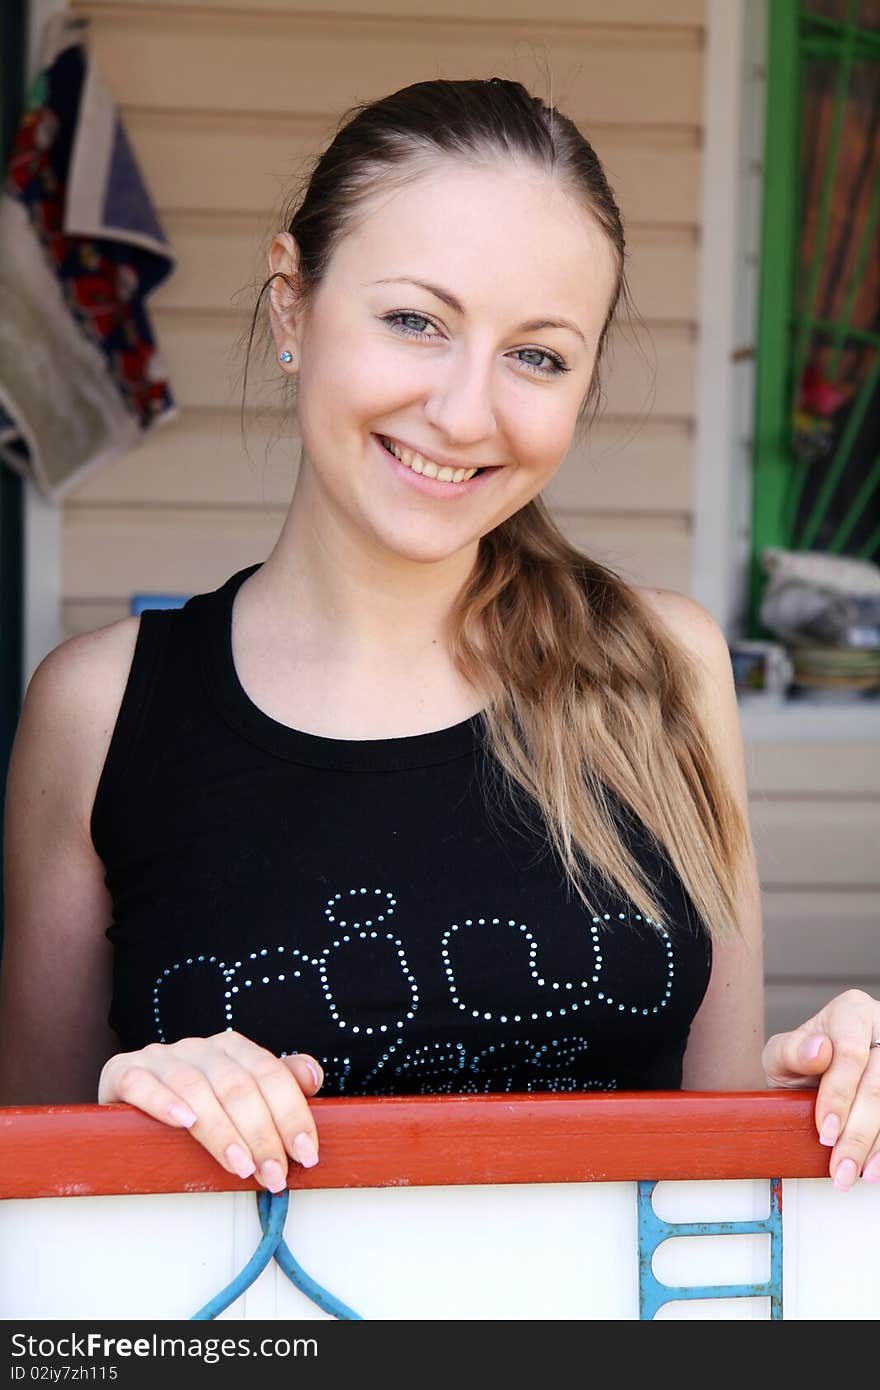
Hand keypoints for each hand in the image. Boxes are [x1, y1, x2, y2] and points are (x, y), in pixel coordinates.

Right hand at [98, 1031, 323, 1191]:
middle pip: (237, 1085)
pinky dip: (163, 1102)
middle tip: (274, 1175)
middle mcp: (199, 1047)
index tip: (306, 1155)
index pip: (270, 1074)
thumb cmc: (199, 1105)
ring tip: (241, 1167)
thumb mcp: (242, 1094)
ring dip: (221, 1131)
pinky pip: (142, 1083)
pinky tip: (183, 1124)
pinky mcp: (124, 1071)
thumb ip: (280, 1083)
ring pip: (196, 1088)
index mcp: (232, 1047)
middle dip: (261, 1134)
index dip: (292, 1114)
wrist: (130, 1099)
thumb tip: (313, 1076)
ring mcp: (160, 1057)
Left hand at [762, 988, 879, 1191]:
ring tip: (854, 1173)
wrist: (813, 1078)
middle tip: (839, 1166)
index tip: (826, 1131)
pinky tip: (875, 1166)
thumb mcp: (782, 1055)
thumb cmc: (799, 1062)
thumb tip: (818, 1049)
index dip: (840, 1096)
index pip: (851, 1054)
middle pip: (877, 1084)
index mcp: (851, 1013)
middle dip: (857, 1133)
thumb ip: (792, 1052)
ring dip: (875, 1146)